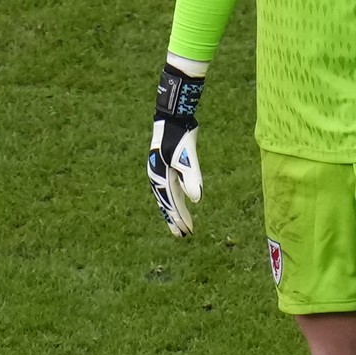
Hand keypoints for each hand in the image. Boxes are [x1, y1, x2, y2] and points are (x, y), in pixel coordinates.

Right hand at [148, 63, 204, 236]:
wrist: (173, 119)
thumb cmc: (179, 138)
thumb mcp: (186, 158)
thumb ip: (191, 178)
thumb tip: (197, 200)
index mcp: (160, 177)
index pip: (171, 204)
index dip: (178, 219)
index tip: (186, 233)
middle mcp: (158, 177)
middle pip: (166, 203)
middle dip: (174, 219)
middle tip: (181, 235)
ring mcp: (161, 172)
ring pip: (167, 196)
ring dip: (173, 210)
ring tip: (178, 223)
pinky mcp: (168, 167)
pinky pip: (169, 188)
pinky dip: (174, 198)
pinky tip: (180, 201)